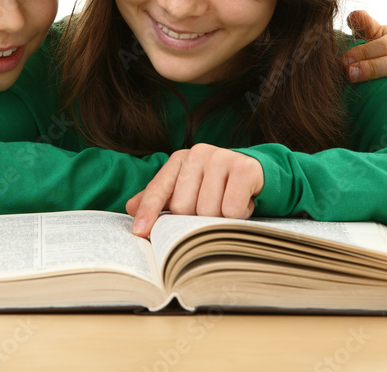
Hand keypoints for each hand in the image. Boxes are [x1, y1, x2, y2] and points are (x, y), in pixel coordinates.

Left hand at [125, 144, 263, 237]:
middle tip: (208, 212)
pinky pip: (230, 209)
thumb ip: (159, 198)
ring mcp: (221, 157)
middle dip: (194, 219)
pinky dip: (236, 215)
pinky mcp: (244, 168)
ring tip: (226, 207)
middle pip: (183, 207)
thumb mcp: (186, 189)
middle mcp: (198, 153)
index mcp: (179, 159)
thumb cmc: (216, 186)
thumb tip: (130, 208)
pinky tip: (241, 204)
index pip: (158, 190)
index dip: (148, 213)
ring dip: (217, 219)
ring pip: (207, 211)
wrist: (257, 173)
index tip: (140, 232)